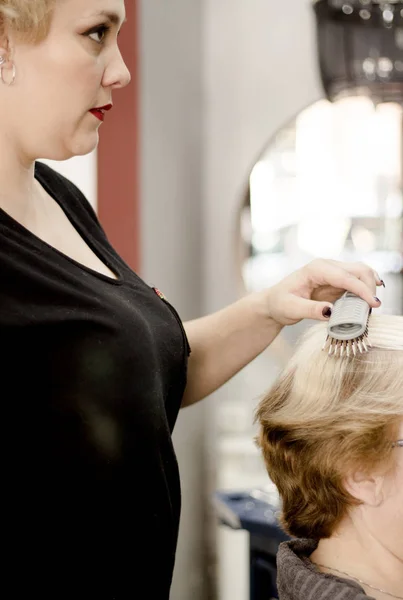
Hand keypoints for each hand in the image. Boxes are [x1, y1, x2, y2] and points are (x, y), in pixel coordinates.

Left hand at [264, 258, 382, 325]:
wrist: (275, 303)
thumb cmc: (280, 303)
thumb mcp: (291, 309)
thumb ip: (310, 310)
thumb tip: (330, 311)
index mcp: (316, 268)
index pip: (345, 276)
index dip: (361, 289)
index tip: (373, 304)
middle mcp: (328, 266)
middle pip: (359, 270)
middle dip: (370, 287)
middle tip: (372, 309)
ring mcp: (334, 272)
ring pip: (362, 273)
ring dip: (370, 288)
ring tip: (371, 307)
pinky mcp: (338, 282)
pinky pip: (358, 283)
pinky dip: (366, 291)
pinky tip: (368, 302)